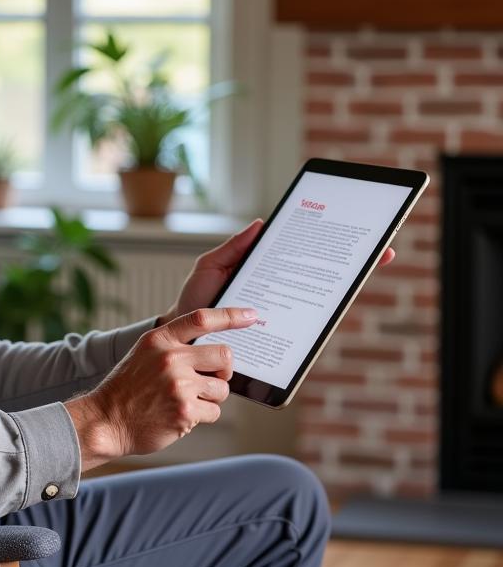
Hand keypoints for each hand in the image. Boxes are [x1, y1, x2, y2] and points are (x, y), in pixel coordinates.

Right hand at [65, 307, 257, 470]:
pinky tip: (181, 416)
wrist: (106, 420)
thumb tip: (213, 351)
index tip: (251, 315)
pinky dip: (202, 416)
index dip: (230, 316)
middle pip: (224, 356)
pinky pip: (214, 412)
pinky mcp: (185, 410)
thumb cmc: (127, 389)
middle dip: (223, 371)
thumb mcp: (145, 354)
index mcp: (160, 340)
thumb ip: (173, 347)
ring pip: (222, 389)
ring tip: (187, 401)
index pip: (201, 319)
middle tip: (211, 380)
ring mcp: (179, 384)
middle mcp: (171, 358)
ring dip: (211, 398)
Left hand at [162, 219, 395, 321]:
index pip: (305, 258)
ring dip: (341, 295)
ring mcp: (281, 320)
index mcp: (267, 274)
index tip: (357, 234)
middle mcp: (280, 296)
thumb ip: (233, 248)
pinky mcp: (276, 342)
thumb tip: (262, 224)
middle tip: (381, 253)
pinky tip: (329, 316)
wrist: (184, 340)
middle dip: (353, 266)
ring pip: (318, 309)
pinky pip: (301, 335)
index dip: (331, 247)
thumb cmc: (197, 300)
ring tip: (359, 279)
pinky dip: (317, 327)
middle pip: (322, 281)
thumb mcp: (210, 268)